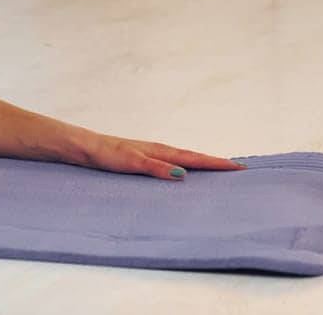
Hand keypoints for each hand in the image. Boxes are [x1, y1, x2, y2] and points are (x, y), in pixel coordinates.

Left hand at [77, 130, 244, 180]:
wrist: (84, 148)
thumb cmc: (106, 154)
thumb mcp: (131, 162)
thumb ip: (155, 168)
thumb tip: (182, 174)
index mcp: (160, 151)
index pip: (194, 158)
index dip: (216, 163)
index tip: (238, 167)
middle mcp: (158, 150)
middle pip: (193, 157)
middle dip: (215, 163)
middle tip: (238, 169)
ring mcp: (151, 154)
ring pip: (183, 159)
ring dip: (201, 164)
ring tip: (219, 171)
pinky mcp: (143, 160)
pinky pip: (172, 163)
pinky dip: (185, 166)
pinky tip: (184, 174)